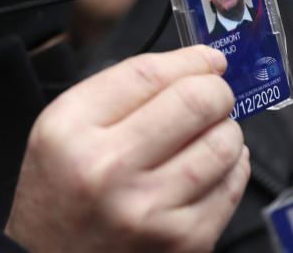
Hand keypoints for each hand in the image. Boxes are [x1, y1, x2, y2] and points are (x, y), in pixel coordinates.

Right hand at [5, 46, 247, 251]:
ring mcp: (149, 208)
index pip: (147, 73)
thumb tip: (195, 66)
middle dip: (216, 90)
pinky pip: (231, 186)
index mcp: (71, 129)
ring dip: (226, 129)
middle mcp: (108, 168)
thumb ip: (118, 92)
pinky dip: (232, 167)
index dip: (189, 59)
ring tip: (210, 133)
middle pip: (193, 101)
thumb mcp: (61, 129)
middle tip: (215, 94)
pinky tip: (213, 167)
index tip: (207, 59)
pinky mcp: (183, 240)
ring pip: (222, 143)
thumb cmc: (60, 193)